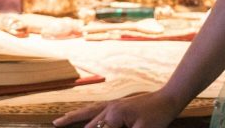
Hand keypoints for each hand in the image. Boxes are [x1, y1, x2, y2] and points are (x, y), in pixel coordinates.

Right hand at [53, 90, 184, 127]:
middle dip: (71, 124)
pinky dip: (86, 112)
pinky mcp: (118, 104)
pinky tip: (82, 114)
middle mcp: (109, 108)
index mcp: (112, 116)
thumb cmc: (157, 117)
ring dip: (73, 117)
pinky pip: (96, 109)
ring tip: (58, 121)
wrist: (169, 99)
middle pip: (87, 123)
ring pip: (88, 113)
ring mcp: (113, 105)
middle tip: (55, 126)